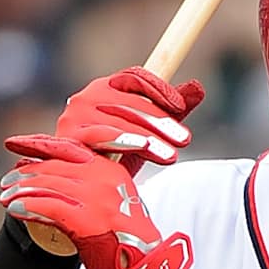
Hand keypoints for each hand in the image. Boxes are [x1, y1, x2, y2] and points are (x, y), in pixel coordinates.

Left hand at [1, 135, 192, 268]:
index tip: (16, 145)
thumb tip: (53, 180)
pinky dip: (27, 206)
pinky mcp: (86, 219)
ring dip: (21, 191)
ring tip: (6, 196)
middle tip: (7, 181)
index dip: (38, 145)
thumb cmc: (128, 242)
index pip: (68, 148)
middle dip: (25, 174)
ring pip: (47, 185)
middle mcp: (104, 178)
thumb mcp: (115, 203)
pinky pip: (47, 206)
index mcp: (111, 169)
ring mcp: (96, 198)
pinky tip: (14, 209)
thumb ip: (90, 187)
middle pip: (54, 167)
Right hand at [57, 67, 203, 168]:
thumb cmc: (118, 157)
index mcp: (107, 88)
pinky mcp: (69, 138)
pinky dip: (124, 139)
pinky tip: (144, 146)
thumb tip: (199, 87)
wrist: (86, 191)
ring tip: (171, 154)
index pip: (135, 77)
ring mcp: (76, 116)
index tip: (181, 106)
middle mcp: (88, 97)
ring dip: (148, 136)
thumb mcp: (148, 133)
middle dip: (160, 121)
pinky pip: (100, 136)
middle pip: (130, 101)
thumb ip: (171, 111)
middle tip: (184, 139)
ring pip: (118, 120)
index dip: (159, 89)